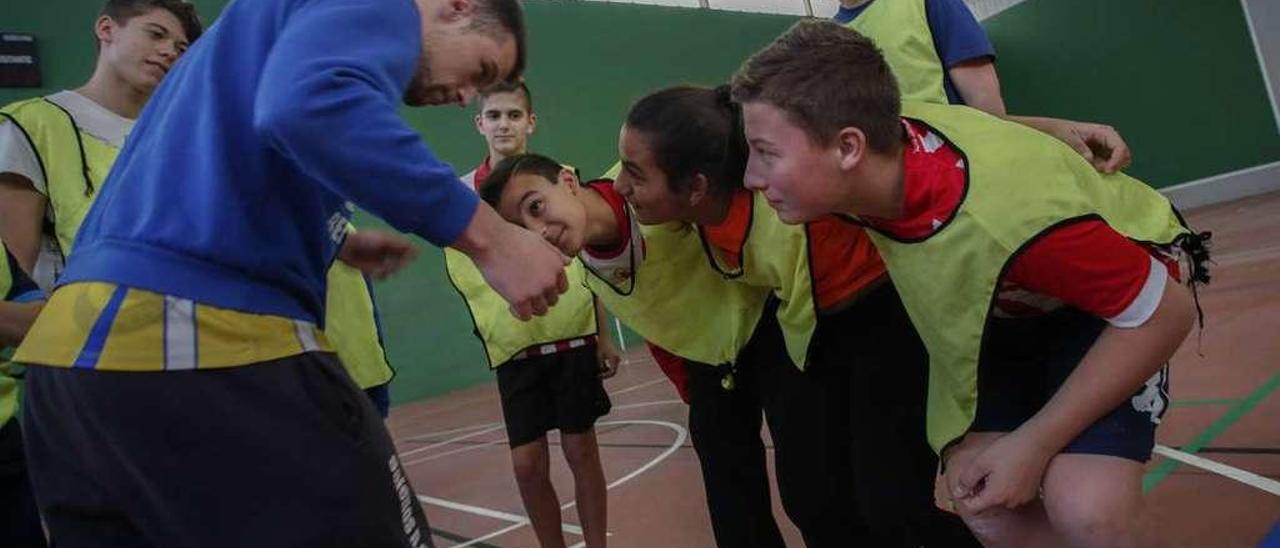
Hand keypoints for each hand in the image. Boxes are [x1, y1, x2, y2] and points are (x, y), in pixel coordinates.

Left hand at [338, 230, 417, 278]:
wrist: (346, 247)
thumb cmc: (365, 239)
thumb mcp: (385, 240)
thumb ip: (401, 245)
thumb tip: (418, 250)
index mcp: (392, 244)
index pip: (407, 252)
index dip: (408, 256)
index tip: (406, 259)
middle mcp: (388, 253)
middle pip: (402, 263)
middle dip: (398, 265)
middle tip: (390, 265)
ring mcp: (381, 262)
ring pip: (393, 271)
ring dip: (388, 271)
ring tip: (379, 269)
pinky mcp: (373, 270)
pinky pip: (383, 276)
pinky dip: (381, 275)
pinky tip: (375, 272)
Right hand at [454, 205, 570, 319]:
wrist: (493, 241)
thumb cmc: (513, 237)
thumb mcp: (540, 242)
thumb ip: (556, 254)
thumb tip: (568, 262)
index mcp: (557, 266)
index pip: (562, 288)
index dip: (551, 289)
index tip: (539, 287)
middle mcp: (550, 281)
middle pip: (552, 301)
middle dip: (541, 298)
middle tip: (526, 292)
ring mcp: (536, 292)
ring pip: (541, 311)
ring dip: (531, 307)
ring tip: (519, 299)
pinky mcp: (520, 300)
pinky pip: (526, 316)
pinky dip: (519, 313)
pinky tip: (510, 304)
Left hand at [597, 341, 621, 378]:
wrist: (604, 339)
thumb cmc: (601, 346)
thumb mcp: (599, 356)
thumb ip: (600, 365)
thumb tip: (601, 372)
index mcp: (613, 359)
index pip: (612, 371)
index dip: (606, 376)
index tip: (600, 376)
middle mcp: (617, 359)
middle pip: (613, 371)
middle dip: (606, 375)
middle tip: (599, 376)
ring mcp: (617, 359)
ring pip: (613, 369)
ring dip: (607, 372)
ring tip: (600, 372)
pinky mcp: (615, 358)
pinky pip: (613, 366)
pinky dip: (608, 368)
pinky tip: (602, 368)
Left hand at [950, 430, 1053, 513]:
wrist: (1037, 443)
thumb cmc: (1008, 450)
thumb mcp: (981, 462)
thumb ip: (967, 480)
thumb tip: (958, 493)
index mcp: (996, 497)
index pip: (973, 508)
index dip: (965, 497)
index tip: (966, 482)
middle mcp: (1010, 503)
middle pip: (986, 503)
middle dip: (980, 490)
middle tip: (982, 470)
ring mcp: (1021, 500)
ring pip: (999, 499)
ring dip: (992, 488)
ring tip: (996, 468)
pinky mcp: (1029, 494)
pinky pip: (1010, 495)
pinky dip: (1005, 487)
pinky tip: (1007, 470)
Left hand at [1051, 120, 1131, 173]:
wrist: (1052, 132)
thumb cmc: (1060, 131)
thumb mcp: (1067, 137)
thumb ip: (1079, 147)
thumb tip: (1090, 159)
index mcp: (1103, 132)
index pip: (1120, 147)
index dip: (1117, 160)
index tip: (1106, 171)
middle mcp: (1108, 140)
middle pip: (1124, 156)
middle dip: (1115, 165)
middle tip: (1099, 171)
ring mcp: (1105, 149)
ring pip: (1118, 162)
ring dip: (1108, 168)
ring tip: (1093, 169)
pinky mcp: (1100, 157)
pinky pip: (1108, 166)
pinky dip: (1103, 170)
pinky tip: (1091, 169)